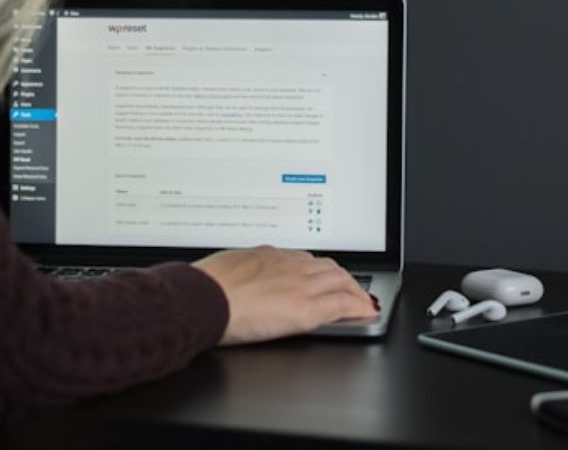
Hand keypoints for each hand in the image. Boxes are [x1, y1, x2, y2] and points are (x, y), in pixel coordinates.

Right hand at [193, 245, 377, 345]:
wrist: (201, 299)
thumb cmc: (203, 286)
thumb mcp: (224, 267)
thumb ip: (240, 270)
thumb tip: (237, 277)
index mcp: (267, 254)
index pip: (303, 259)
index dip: (317, 269)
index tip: (320, 276)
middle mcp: (288, 265)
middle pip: (327, 266)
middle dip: (342, 277)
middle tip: (350, 289)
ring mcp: (299, 285)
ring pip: (340, 280)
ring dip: (354, 290)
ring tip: (361, 301)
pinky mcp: (305, 308)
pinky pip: (342, 304)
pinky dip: (358, 307)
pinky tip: (365, 313)